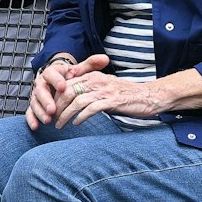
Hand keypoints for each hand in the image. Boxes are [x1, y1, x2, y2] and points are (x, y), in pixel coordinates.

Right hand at [27, 53, 107, 128]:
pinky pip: (30, 112)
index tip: (63, 87)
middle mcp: (42, 83)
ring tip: (48, 120)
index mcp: (52, 72)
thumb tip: (105, 59)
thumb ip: (91, 64)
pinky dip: (31, 119)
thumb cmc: (70, 76)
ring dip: (40, 111)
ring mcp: (37, 95)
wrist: (59, 80)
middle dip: (46, 100)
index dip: (56, 80)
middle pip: (40, 90)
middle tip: (53, 109)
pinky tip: (36, 127)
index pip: (51, 73)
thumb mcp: (79, 70)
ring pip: (34, 102)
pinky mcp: (34, 105)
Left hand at [50, 66, 174, 128]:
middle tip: (52, 119)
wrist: (149, 95)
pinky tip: (76, 124)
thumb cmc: (127, 94)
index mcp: (94, 76)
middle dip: (57, 107)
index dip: (56, 98)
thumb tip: (76, 101)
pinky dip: (80, 117)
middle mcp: (97, 81)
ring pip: (76, 101)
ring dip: (65, 115)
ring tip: (59, 125)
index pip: (67, 84)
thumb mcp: (106, 88)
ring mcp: (104, 91)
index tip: (51, 109)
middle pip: (68, 92)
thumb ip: (92, 90)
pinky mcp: (111, 101)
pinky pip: (90, 109)